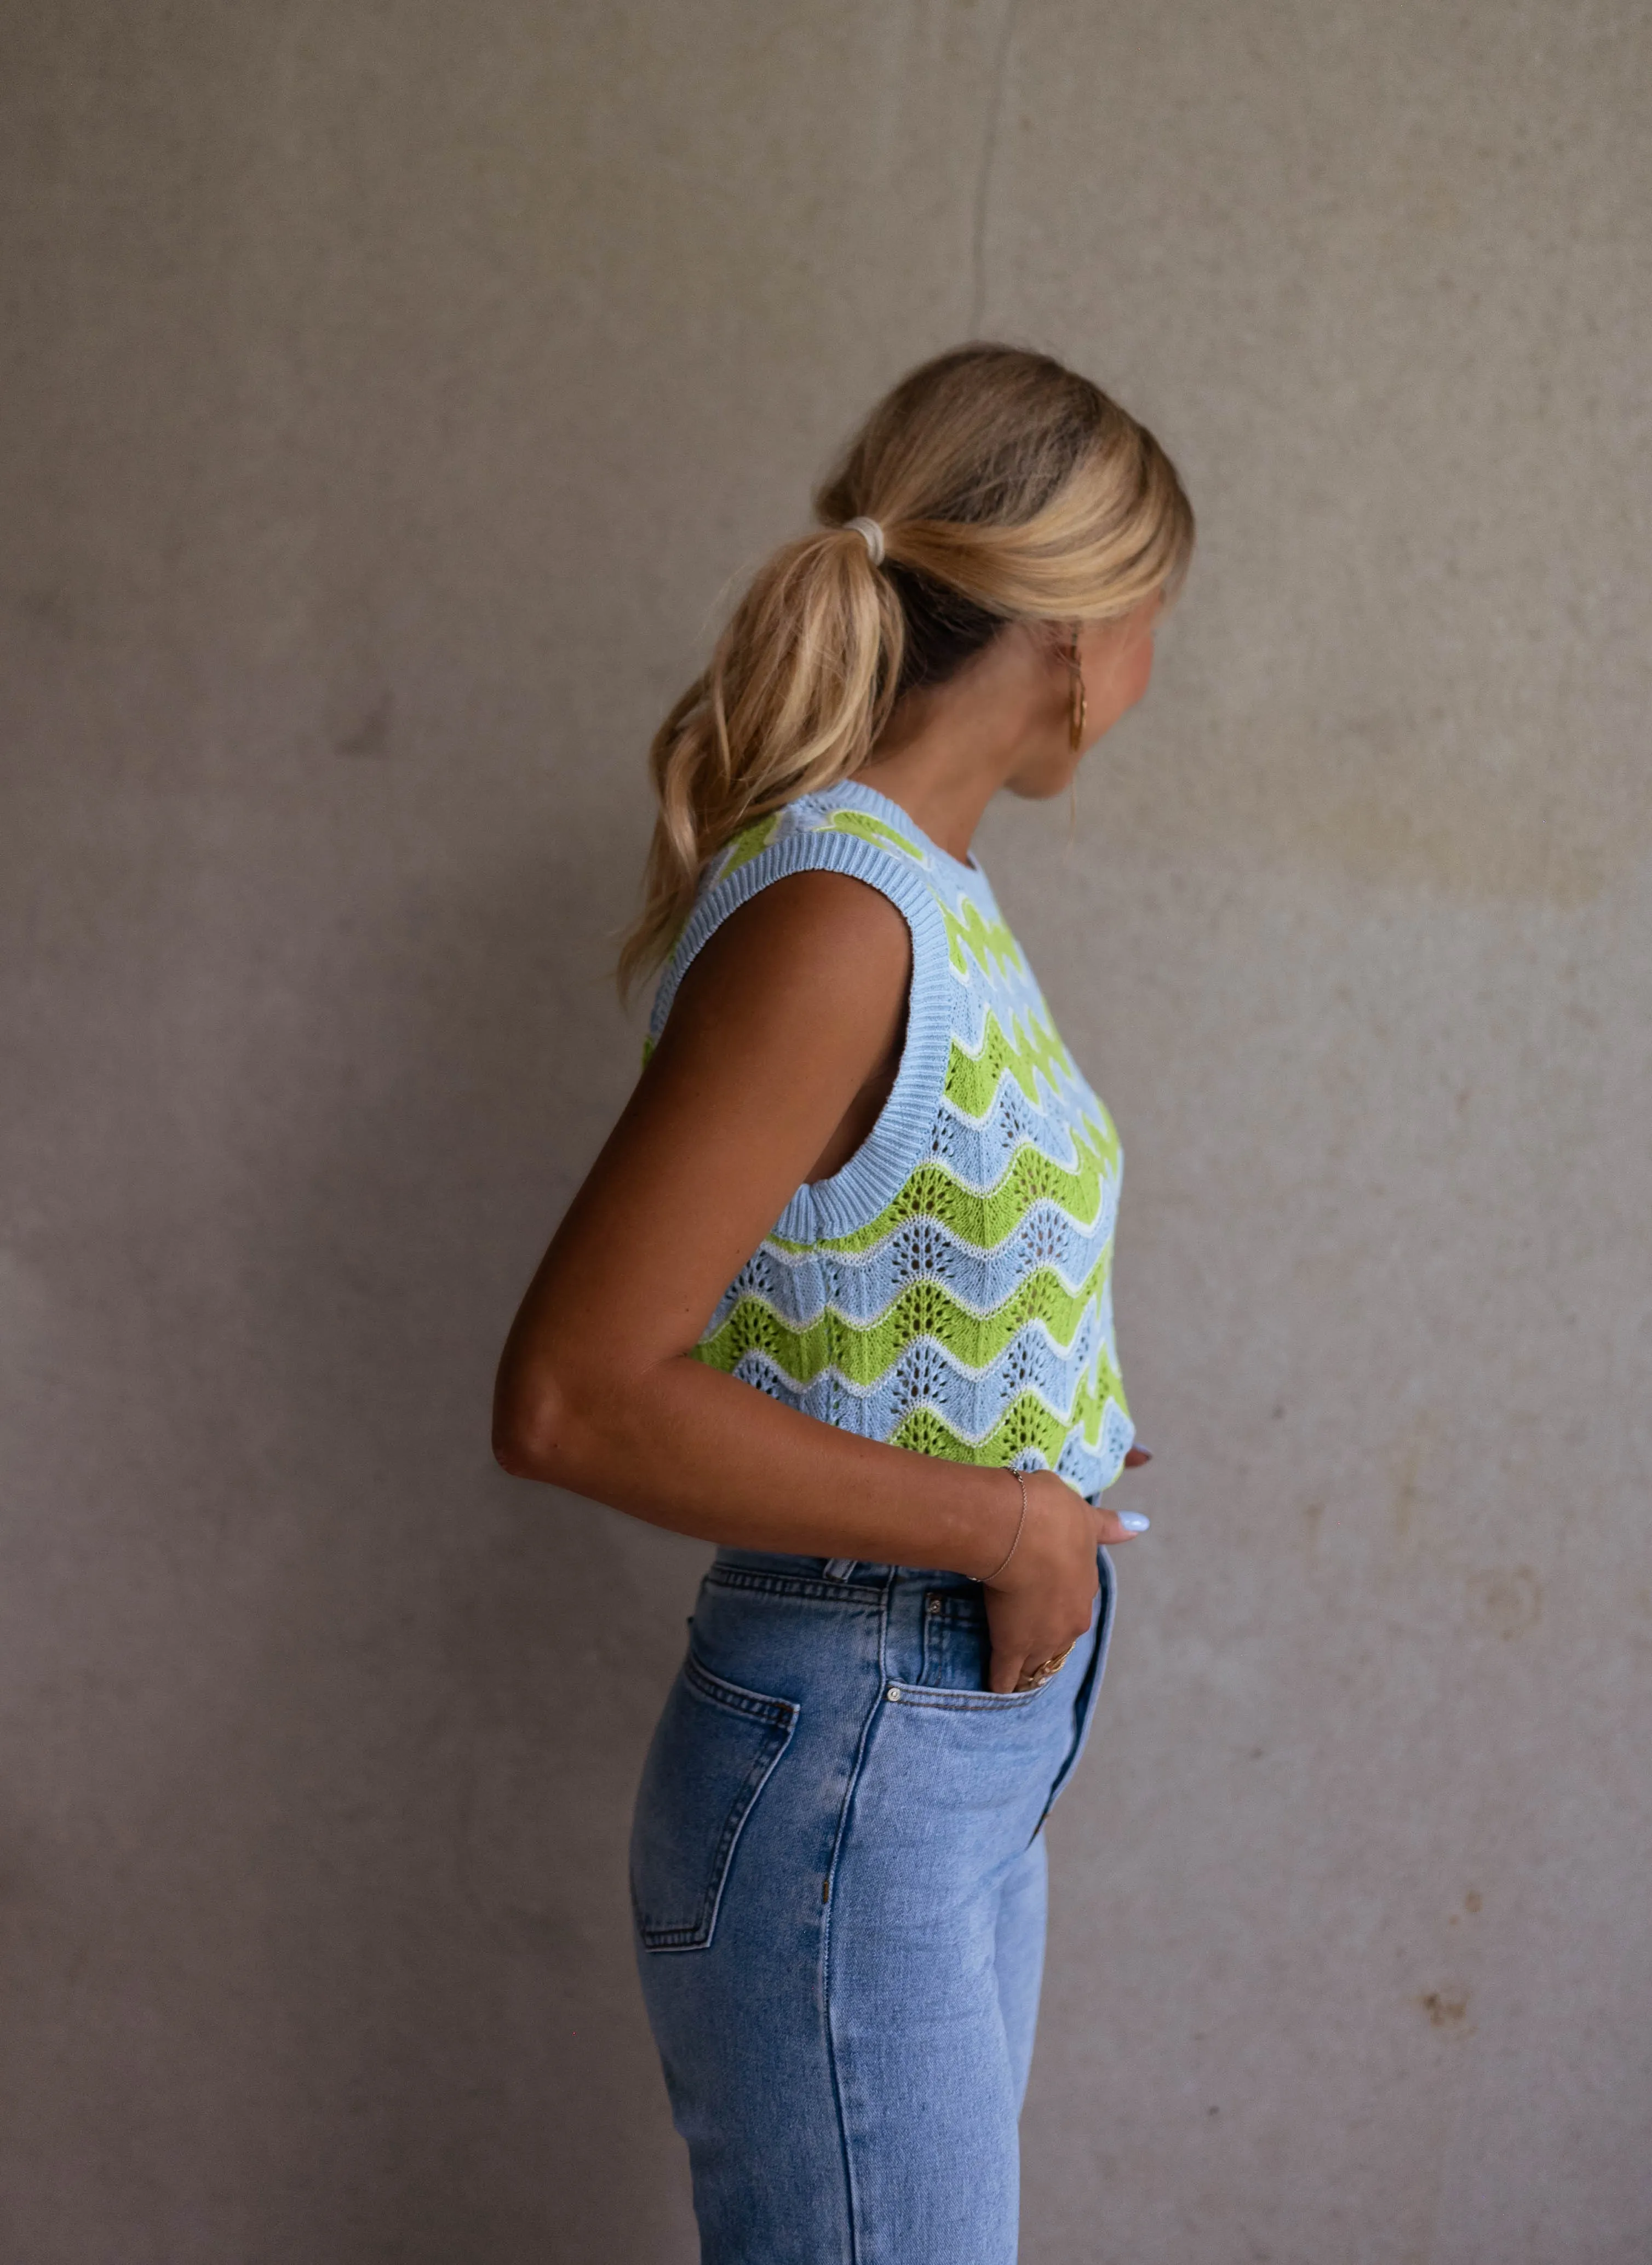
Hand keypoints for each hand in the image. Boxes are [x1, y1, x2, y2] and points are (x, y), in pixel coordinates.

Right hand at [982, 1470, 1146, 1694]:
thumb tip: (1139, 1525)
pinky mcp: (1011, 1646)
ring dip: (1027, 1667)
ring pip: (1037, 1661)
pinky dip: (1002, 1682)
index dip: (1058, 1607)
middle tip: (1028, 1650)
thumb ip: (1108, 1526)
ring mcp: (1042, 1637)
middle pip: (1059, 1640)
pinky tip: (996, 1690)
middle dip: (1045, 1645)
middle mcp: (1070, 1620)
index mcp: (1086, 1587)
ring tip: (1015, 1677)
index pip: (1073, 1605)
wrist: (1024, 1528)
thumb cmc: (1053, 1516)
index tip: (1045, 1609)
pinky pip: (1006, 1674)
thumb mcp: (1085, 1517)